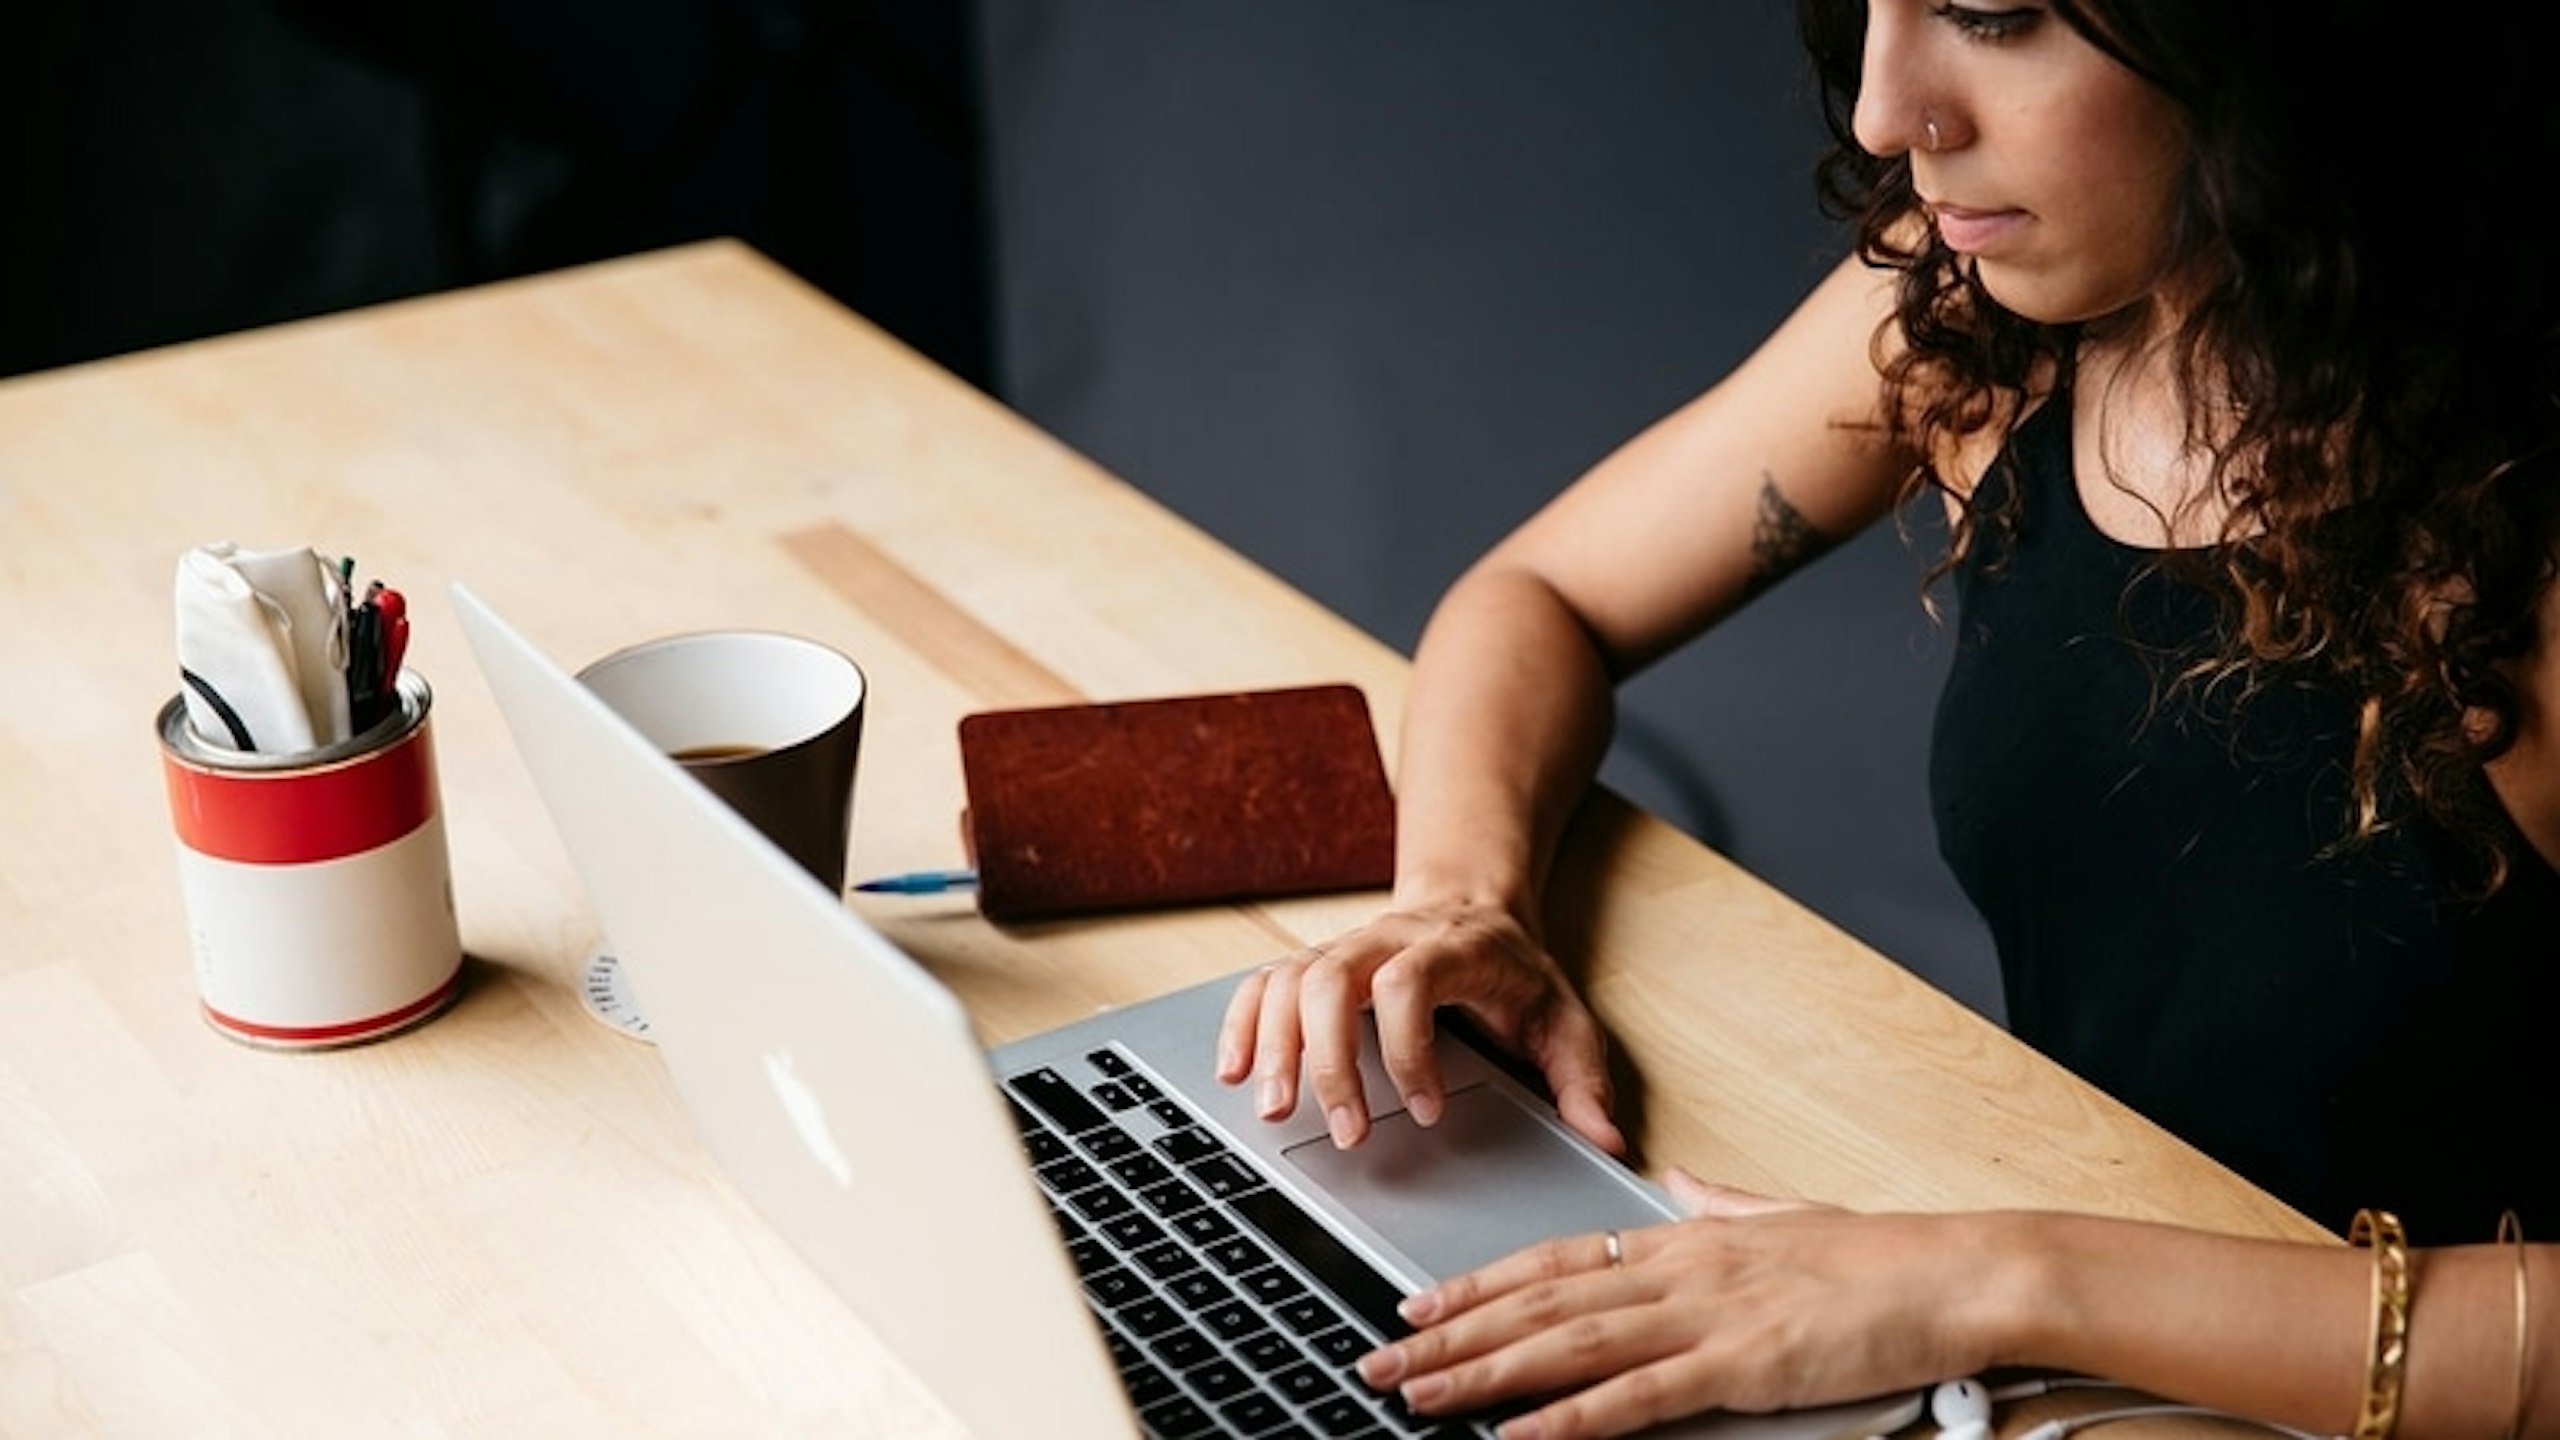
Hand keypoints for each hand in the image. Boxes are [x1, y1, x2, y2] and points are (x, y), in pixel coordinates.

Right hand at [1215, 899, 1622, 1152]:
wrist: (1475, 905)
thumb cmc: (1514, 971)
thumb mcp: (1564, 1016)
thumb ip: (1582, 1077)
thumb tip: (1606, 1140)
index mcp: (1453, 947)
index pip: (1408, 981)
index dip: (1407, 1049)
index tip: (1426, 1111)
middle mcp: (1387, 939)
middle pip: (1332, 979)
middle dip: (1330, 1060)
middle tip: (1347, 1131)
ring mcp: (1345, 949)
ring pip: (1289, 980)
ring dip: (1275, 1046)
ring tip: (1278, 1111)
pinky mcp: (1315, 964)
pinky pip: (1263, 984)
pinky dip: (1242, 1025)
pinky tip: (1234, 1073)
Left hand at [1356, 1173, 1988, 1438]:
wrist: (1951, 1272)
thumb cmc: (1878, 1257)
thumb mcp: (1779, 1214)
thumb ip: (1719, 1203)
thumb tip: (1681, 1181)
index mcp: (1682, 1239)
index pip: (1555, 1258)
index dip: (1480, 1284)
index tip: (1420, 1305)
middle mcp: (1678, 1270)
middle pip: (1540, 1303)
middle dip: (1454, 1336)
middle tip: (1385, 1360)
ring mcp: (1705, 1317)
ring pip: (1568, 1345)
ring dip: (1486, 1375)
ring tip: (1423, 1396)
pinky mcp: (1740, 1366)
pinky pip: (1637, 1397)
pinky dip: (1572, 1419)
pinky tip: (1522, 1435)